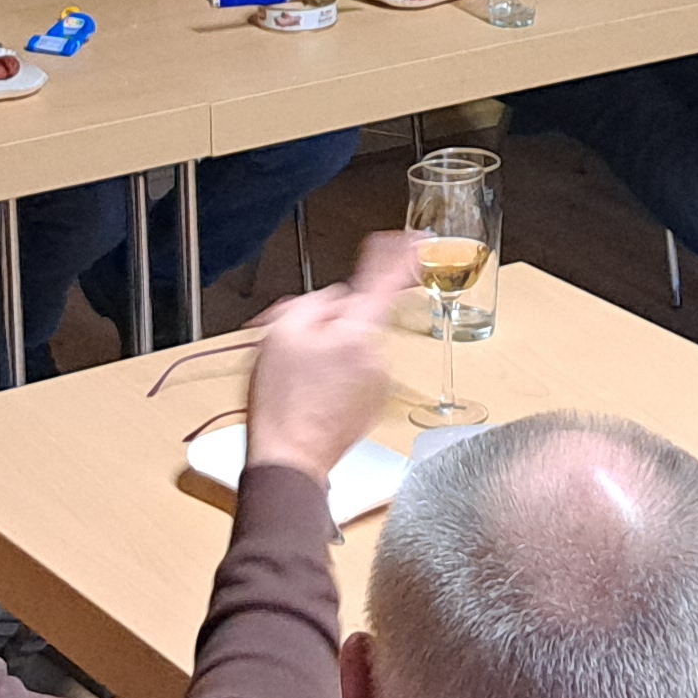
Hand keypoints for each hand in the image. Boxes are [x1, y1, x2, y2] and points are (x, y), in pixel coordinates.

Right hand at [243, 232, 421, 479]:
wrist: (290, 457)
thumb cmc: (282, 402)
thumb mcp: (282, 332)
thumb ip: (314, 303)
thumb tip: (334, 301)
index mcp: (358, 330)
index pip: (388, 279)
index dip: (400, 254)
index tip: (414, 239)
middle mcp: (376, 354)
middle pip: (357, 317)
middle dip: (328, 321)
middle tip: (294, 345)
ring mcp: (375, 382)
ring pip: (350, 347)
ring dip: (326, 353)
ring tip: (295, 378)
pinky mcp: (369, 404)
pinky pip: (351, 374)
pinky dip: (330, 377)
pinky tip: (306, 393)